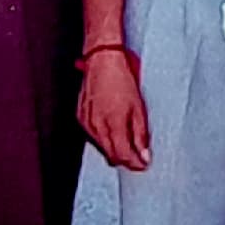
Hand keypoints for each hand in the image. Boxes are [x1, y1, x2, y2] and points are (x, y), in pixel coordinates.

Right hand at [78, 46, 151, 170]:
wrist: (103, 61)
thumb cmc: (122, 80)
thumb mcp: (139, 108)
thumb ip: (140, 136)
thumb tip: (144, 156)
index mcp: (113, 124)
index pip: (123, 156)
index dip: (135, 164)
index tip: (144, 164)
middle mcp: (97, 126)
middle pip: (111, 156)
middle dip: (125, 159)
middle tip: (138, 156)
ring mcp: (86, 123)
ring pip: (101, 147)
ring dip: (114, 148)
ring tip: (126, 138)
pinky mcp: (80, 118)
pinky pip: (93, 136)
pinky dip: (104, 137)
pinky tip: (112, 127)